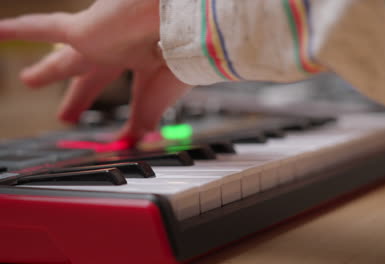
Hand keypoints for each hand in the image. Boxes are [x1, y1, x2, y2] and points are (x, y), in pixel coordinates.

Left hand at [0, 0, 191, 142]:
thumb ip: (138, 123)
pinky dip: (22, 29)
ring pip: (68, 55)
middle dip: (79, 98)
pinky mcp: (86, 29)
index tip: (114, 135)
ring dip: (48, 68)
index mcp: (146, 63)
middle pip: (92, 76)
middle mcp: (123, 48)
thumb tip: (127, 144)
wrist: (186, 32)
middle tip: (66, 117)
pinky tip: (0, 33)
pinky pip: (46, 27)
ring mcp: (103, 37)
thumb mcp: (155, 101)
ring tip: (30, 79)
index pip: (126, 92)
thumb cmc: (180, 63)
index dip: (121, 115)